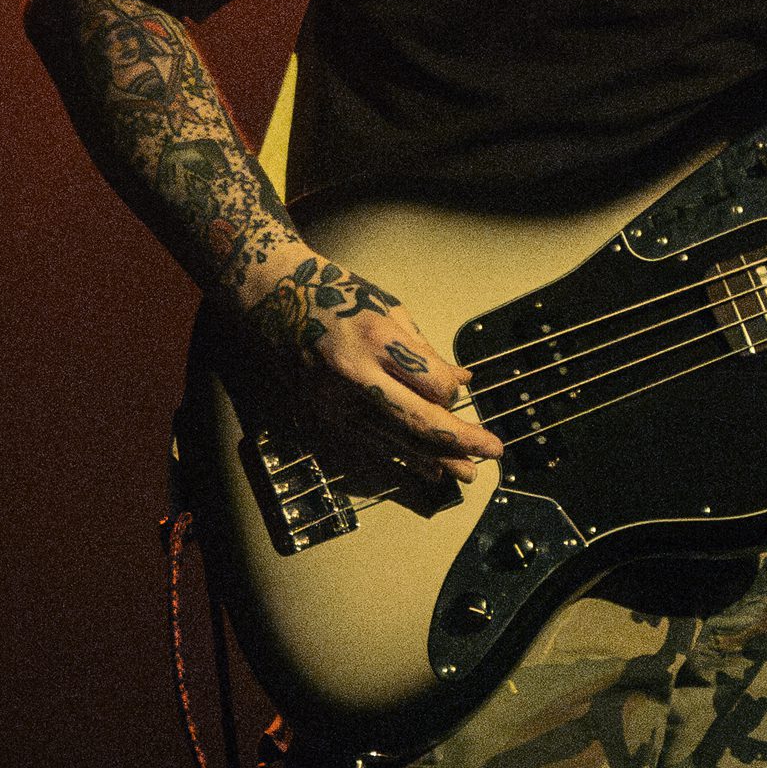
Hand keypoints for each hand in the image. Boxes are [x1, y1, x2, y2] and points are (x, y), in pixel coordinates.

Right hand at [238, 252, 504, 483]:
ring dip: (435, 458)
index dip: (449, 389)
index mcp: (376, 339)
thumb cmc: (337, 295)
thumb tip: (461, 382)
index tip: (455, 387)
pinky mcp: (321, 414)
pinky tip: (428, 469)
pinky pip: (370, 443)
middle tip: (493, 451)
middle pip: (416, 418)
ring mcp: (335, 400)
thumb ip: (424, 351)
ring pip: (395, 438)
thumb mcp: (388, 309)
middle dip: (459, 439)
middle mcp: (355, 375)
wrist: (273, 297)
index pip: (431, 381)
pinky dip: (402, 457)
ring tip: (468, 472)